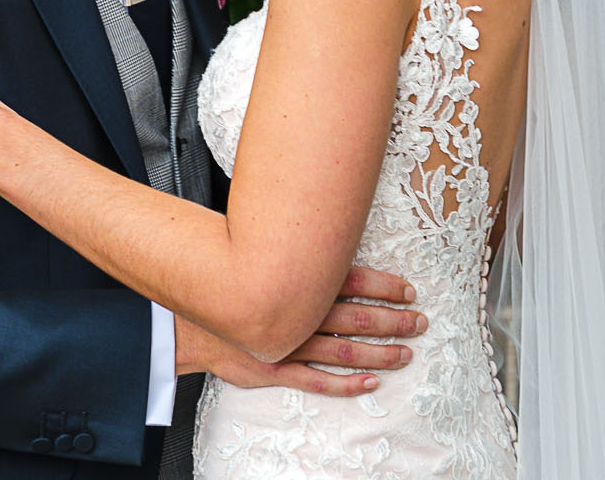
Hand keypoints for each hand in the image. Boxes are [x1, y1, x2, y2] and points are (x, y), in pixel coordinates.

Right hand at [179, 267, 426, 396]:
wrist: (186, 316)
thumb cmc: (226, 281)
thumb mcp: (259, 252)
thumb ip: (294, 246)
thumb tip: (327, 220)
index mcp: (297, 282)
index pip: (352, 281)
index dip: (384, 286)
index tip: (408, 290)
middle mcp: (298, 314)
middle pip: (356, 317)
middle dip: (392, 320)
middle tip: (419, 321)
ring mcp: (287, 344)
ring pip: (344, 351)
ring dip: (379, 352)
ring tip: (406, 352)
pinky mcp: (275, 368)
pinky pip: (317, 381)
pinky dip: (346, 383)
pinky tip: (370, 382)